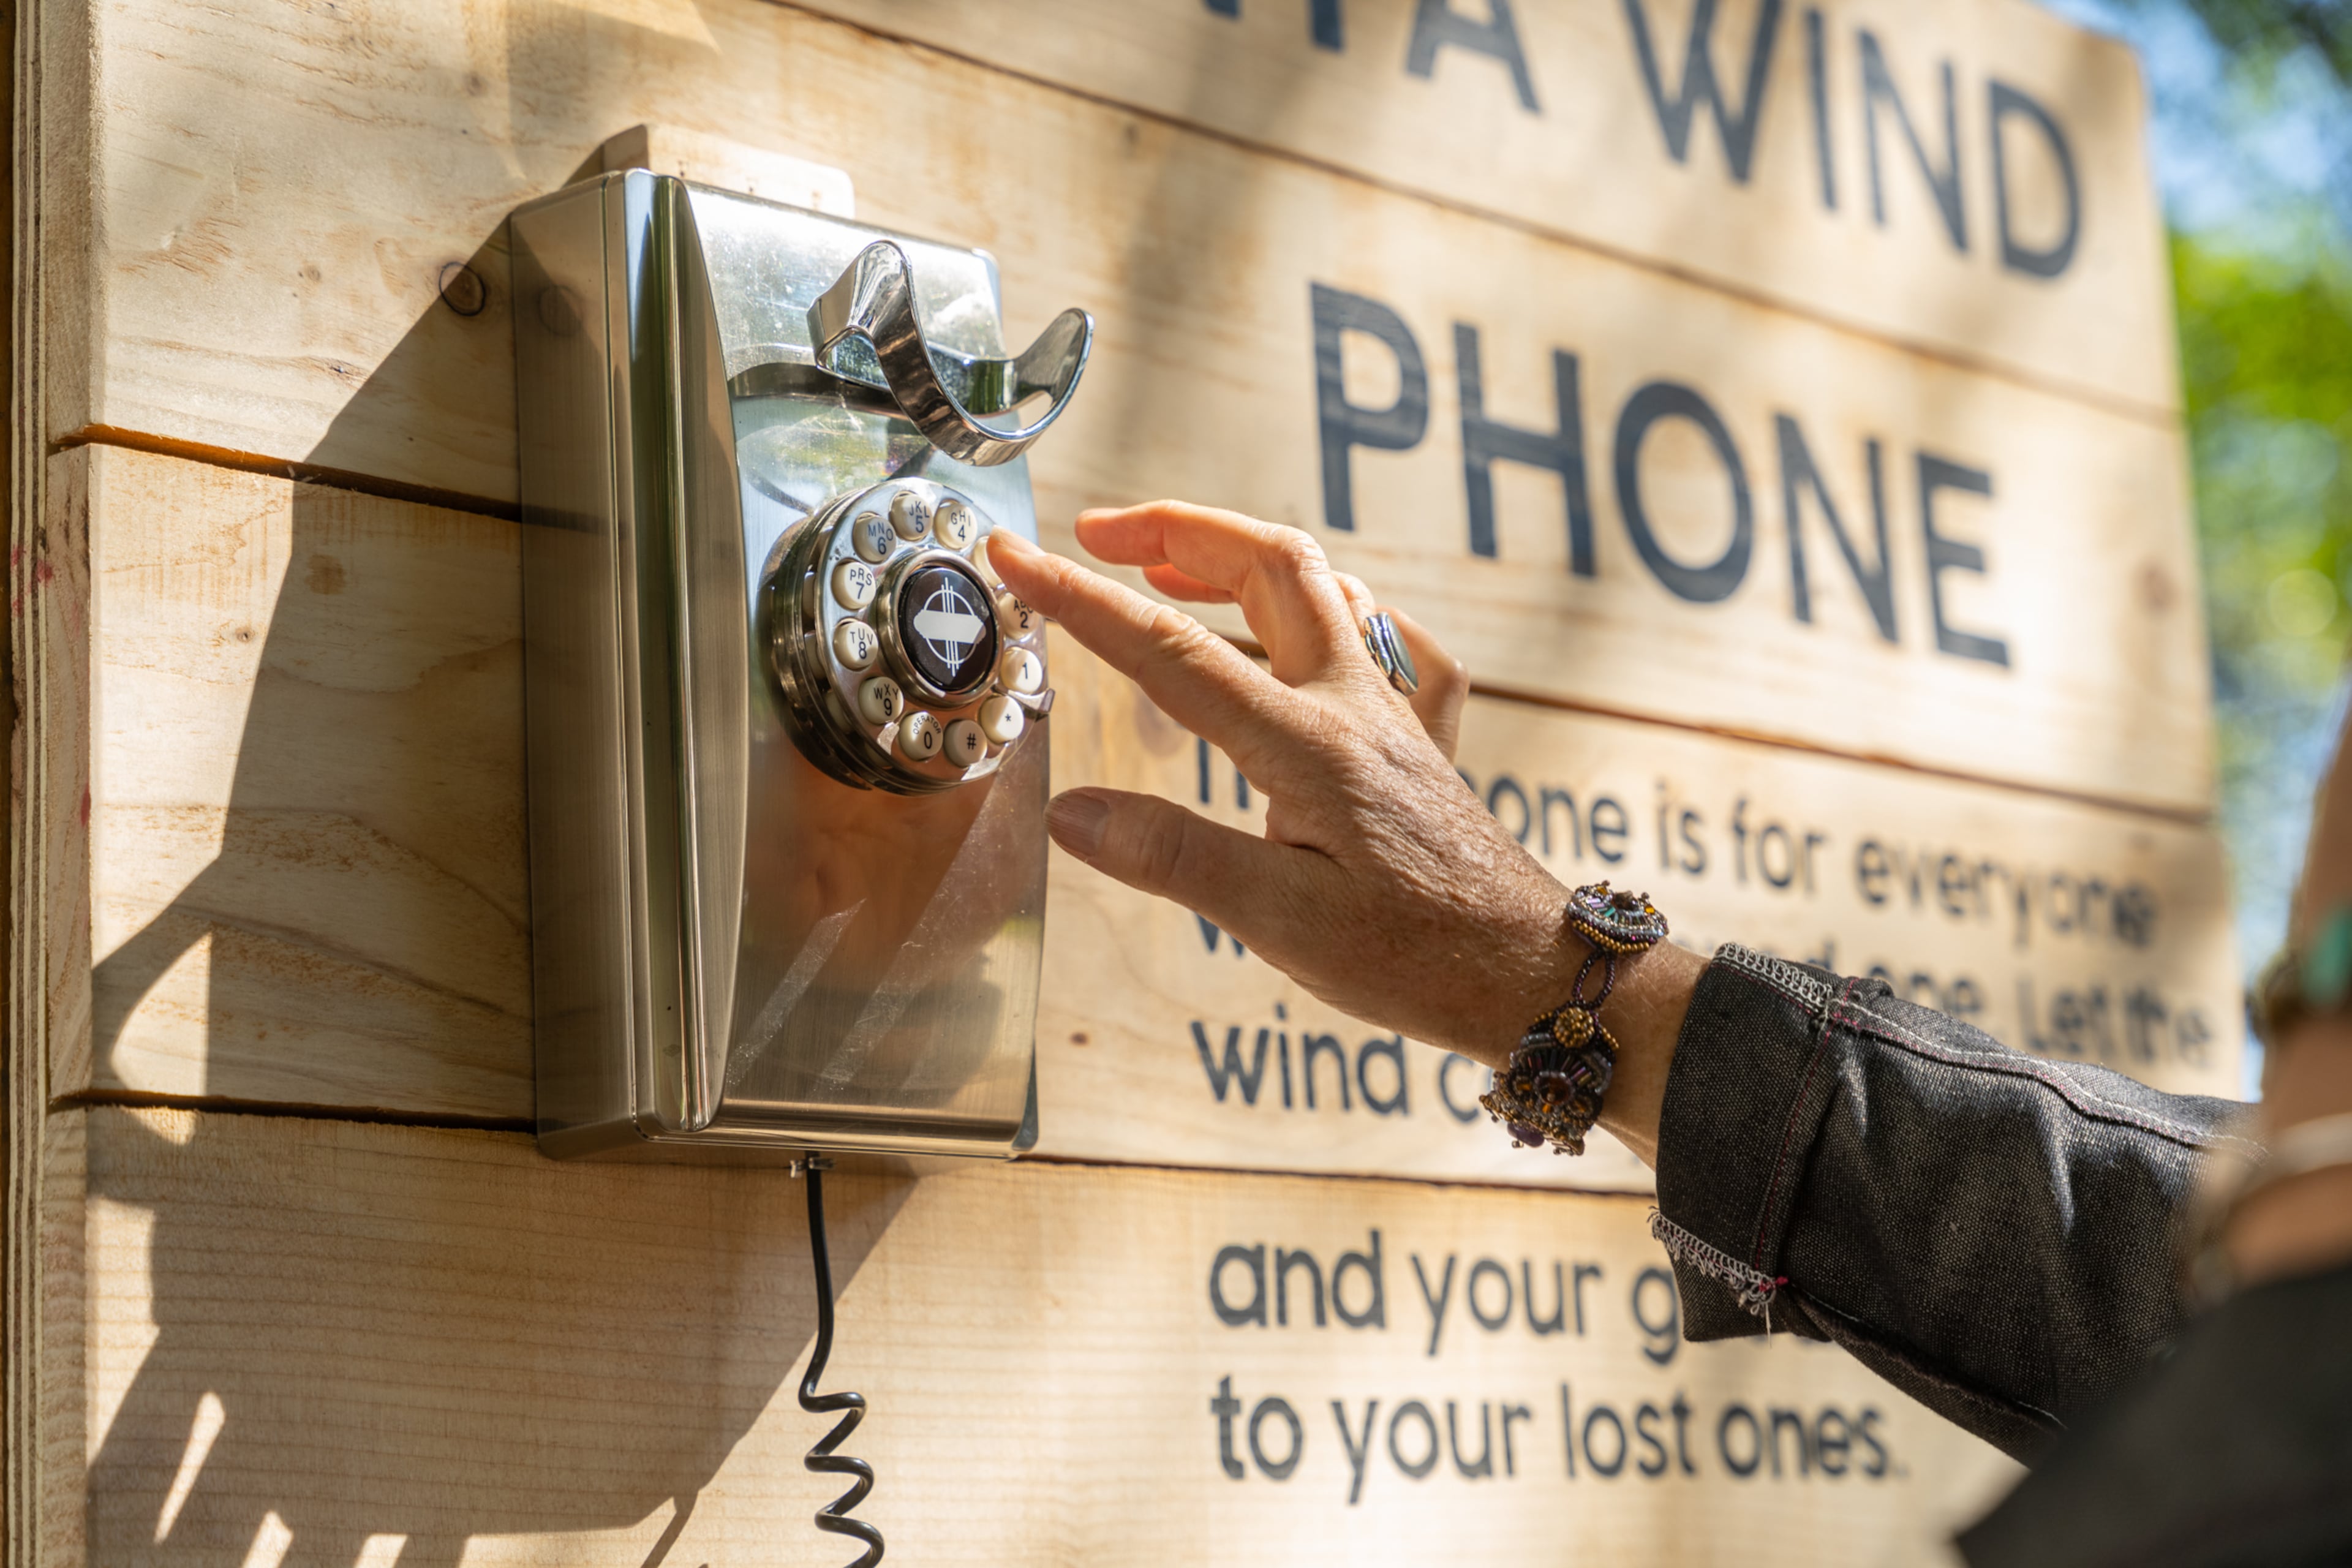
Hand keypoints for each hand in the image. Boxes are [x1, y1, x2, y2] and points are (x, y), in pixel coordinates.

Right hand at [988, 502, 1703, 1164]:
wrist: (1536, 975)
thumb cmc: (1420, 959)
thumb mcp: (1284, 927)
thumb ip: (1177, 859)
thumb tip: (1071, 813)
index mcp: (1309, 746)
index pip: (1173, 650)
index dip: (1082, 597)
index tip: (1015, 555)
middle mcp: (1356, 706)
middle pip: (1271, 562)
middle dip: (1177, 529)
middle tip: (1097, 532)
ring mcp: (1397, 715)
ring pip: (1324, 586)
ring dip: (1240, 558)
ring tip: (1168, 567)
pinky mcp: (1422, 740)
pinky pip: (1385, 639)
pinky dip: (1332, 611)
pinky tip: (1310, 632)